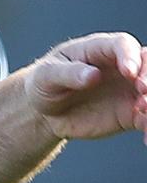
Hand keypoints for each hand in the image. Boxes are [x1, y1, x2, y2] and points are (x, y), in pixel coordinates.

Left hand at [25, 32, 146, 141]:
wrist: (45, 111)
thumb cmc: (45, 83)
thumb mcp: (47, 75)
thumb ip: (69, 74)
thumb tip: (93, 75)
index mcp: (98, 49)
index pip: (123, 44)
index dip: (130, 56)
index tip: (129, 72)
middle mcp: (120, 67)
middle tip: (142, 92)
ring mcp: (129, 90)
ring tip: (142, 113)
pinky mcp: (131, 114)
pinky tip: (146, 138)